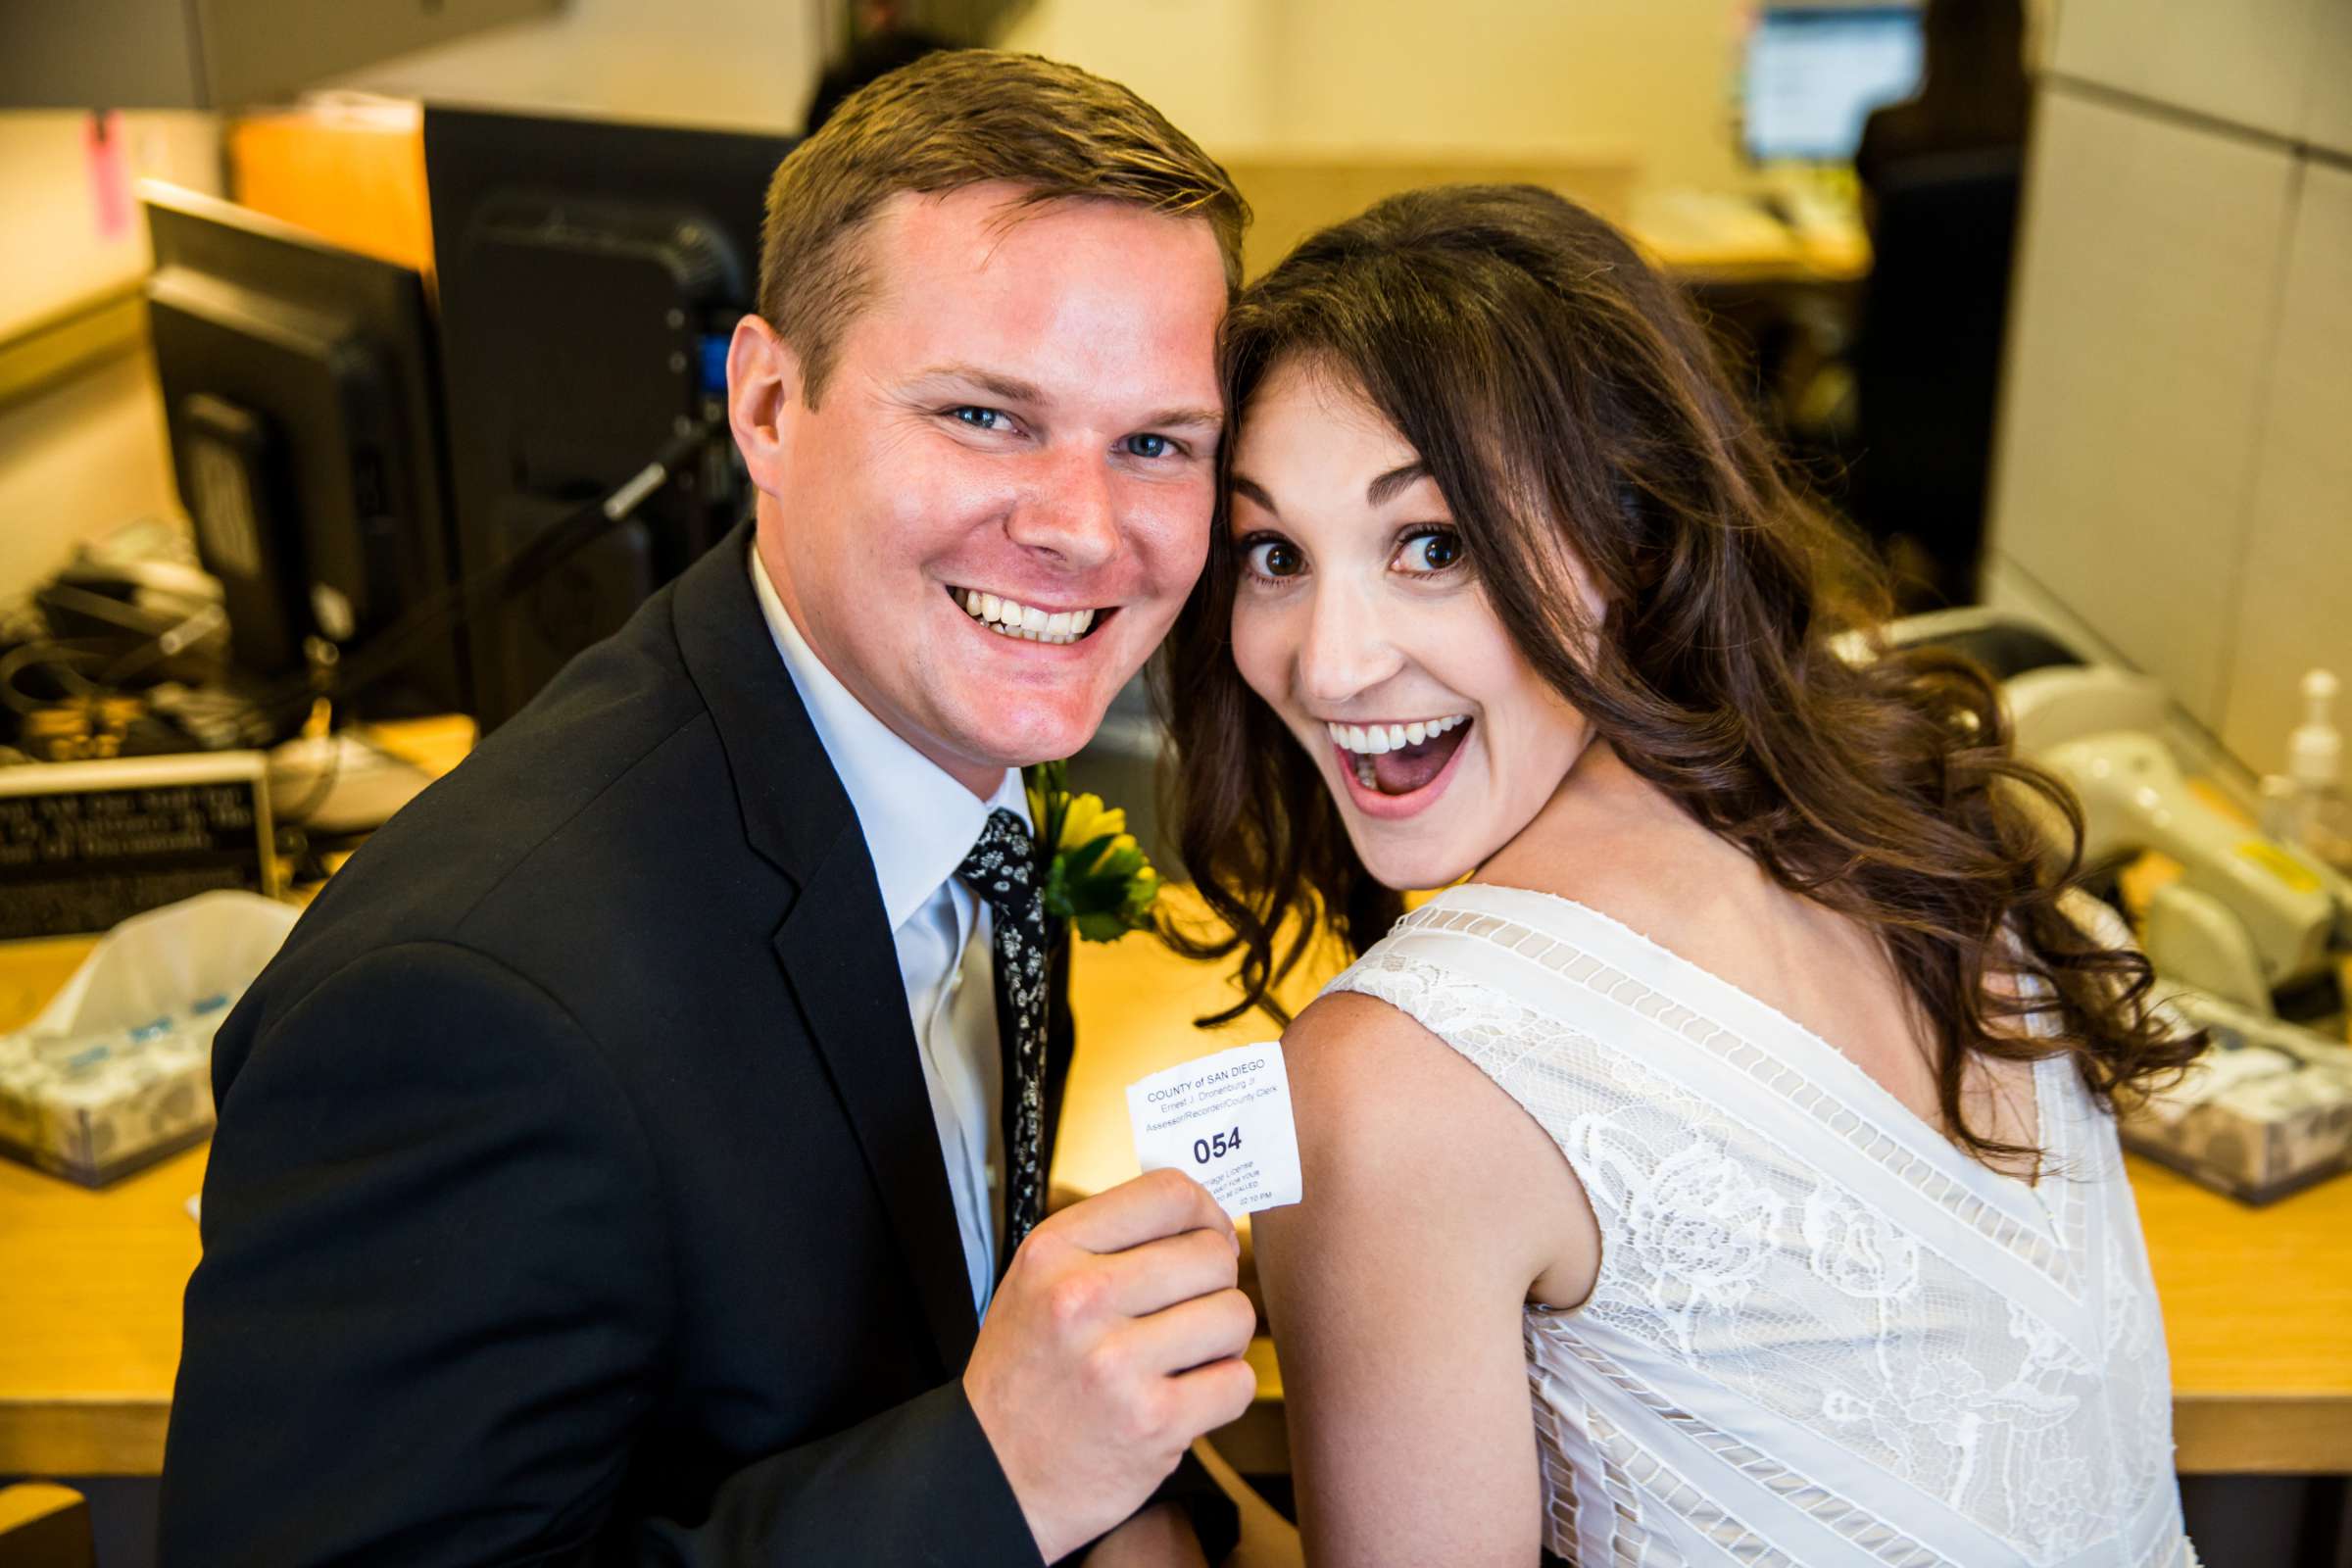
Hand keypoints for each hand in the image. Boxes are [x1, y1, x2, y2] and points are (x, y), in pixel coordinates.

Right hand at [965, 1169, 1257, 1562]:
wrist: (994, 1476)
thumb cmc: (1026, 1374)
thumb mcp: (1037, 1283)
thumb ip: (1108, 1240)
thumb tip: (1202, 1213)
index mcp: (1053, 1253)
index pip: (1168, 1193)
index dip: (1205, 1212)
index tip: (1206, 1235)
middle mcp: (1081, 1299)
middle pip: (1213, 1255)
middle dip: (1216, 1282)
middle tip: (1190, 1308)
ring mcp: (1117, 1364)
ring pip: (1235, 1315)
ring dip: (1222, 1339)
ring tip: (1184, 1356)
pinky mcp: (1153, 1422)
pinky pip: (1238, 1382)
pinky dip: (1222, 1392)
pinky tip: (1184, 1397)